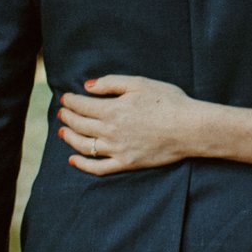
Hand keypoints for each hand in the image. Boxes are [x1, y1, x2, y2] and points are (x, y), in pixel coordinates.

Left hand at [57, 73, 200, 171]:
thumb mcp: (139, 83)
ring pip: (83, 145)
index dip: (70, 101)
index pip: (81, 105)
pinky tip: (73, 159)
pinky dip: (82, 164)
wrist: (189, 128)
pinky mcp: (126, 163)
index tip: (66, 98)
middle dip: (67, 117)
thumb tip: (88, 87)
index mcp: (112, 109)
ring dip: (69, 138)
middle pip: (79, 125)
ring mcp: (117, 149)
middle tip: (62, 112)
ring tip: (63, 131)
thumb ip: (111, 83)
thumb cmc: (168, 102)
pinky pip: (98, 168)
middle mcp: (110, 131)